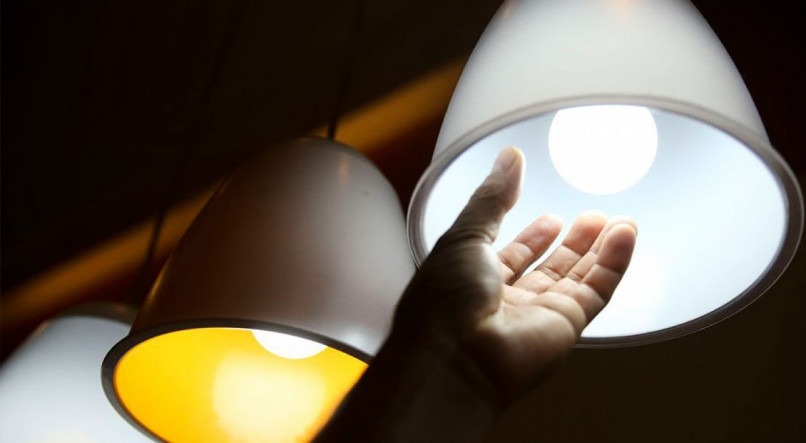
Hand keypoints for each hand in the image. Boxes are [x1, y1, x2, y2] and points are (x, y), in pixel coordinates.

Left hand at [393, 146, 636, 404]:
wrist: (455, 357)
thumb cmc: (446, 298)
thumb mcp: (465, 234)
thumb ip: (493, 197)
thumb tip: (510, 157)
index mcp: (475, 278)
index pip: (510, 255)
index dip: (531, 236)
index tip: (550, 216)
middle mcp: (507, 299)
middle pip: (549, 268)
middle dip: (571, 243)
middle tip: (592, 217)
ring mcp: (538, 314)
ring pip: (577, 278)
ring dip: (598, 249)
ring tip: (618, 222)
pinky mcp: (566, 325)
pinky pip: (597, 290)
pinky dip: (613, 262)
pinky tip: (625, 233)